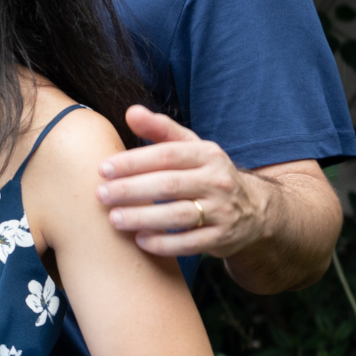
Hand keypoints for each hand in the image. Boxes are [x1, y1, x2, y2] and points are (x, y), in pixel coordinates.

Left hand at [97, 106, 267, 259]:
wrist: (254, 210)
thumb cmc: (206, 174)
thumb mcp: (191, 148)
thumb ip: (160, 130)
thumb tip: (131, 112)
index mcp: (207, 155)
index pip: (167, 155)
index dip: (134, 161)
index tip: (103, 168)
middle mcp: (217, 181)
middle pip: (169, 185)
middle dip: (131, 190)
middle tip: (101, 194)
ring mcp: (222, 211)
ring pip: (178, 215)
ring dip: (143, 218)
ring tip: (114, 219)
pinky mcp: (221, 238)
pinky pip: (190, 243)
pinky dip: (164, 244)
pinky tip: (140, 241)